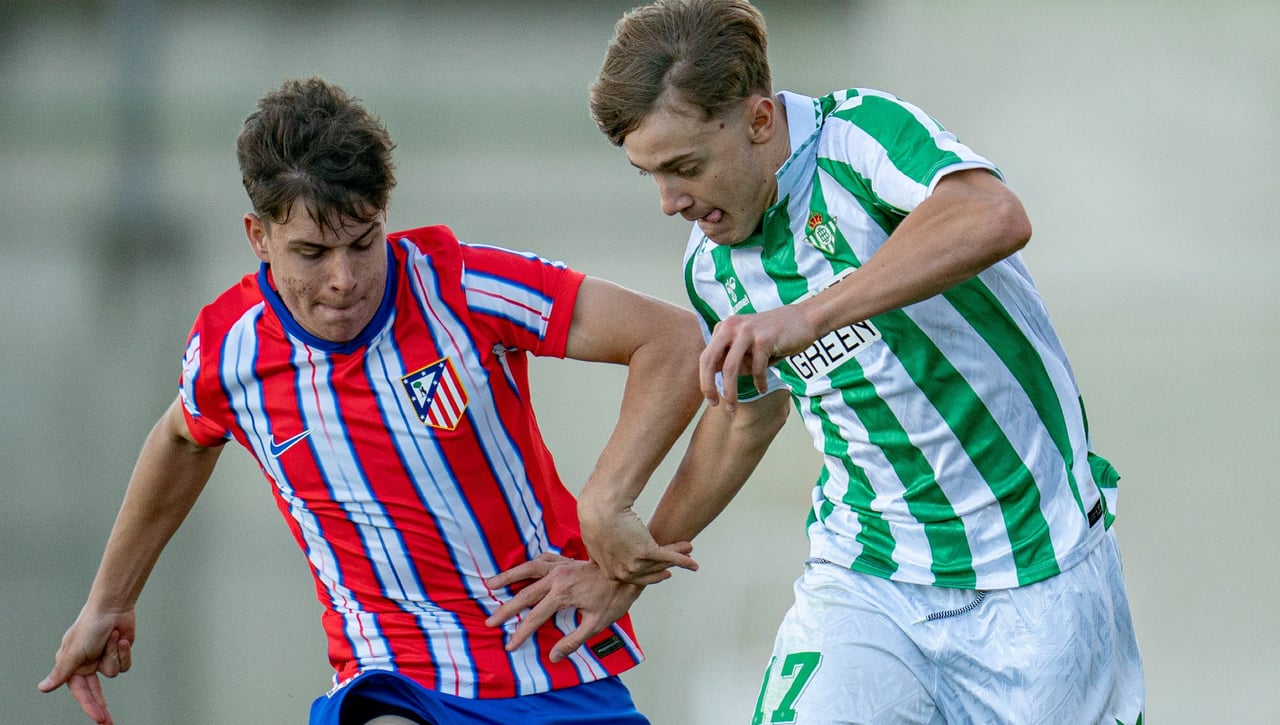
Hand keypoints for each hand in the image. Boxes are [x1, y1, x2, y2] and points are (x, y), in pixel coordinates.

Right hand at [38, 608, 135, 724]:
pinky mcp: (119, 653)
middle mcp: (88, 665)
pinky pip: (125, 663)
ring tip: (111, 638)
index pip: (82, 692)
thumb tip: (43, 688)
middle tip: (108, 723)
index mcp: (73, 666)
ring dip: (114, 654)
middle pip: (97, 692)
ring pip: (114, 672)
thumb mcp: (74, 652)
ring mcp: (104, 659)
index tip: (99, 719)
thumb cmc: (90, 626)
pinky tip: (121, 638)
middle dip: (102, 706)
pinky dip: (123, 651)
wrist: (113, 606)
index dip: (90, 706)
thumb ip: (62, 672)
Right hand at [484, 553, 643, 662]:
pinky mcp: (564, 561)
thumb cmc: (614, 598)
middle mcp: (556, 578)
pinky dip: (528, 565)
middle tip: (489, 622)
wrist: (627, 572)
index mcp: (562, 594)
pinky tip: (521, 569)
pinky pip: (541, 560)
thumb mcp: (596, 624)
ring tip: (490, 584)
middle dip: (505, 609)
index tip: (509, 645)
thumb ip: (573, 641)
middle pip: (524, 595)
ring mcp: (559, 566)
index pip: (535, 617)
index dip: (521, 633)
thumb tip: (553, 657)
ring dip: (507, 577)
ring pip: (526, 570)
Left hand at [578, 498, 696, 584]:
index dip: (649, 574)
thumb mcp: (594, 541)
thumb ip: (601, 553)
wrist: (599, 509)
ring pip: (661, 562)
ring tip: (689, 550)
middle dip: (665, 567)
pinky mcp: (646, 551)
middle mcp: (623, 573)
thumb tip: (601, 552)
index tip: (661, 572)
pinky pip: (669, 557)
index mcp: (610, 573)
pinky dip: (682, 559)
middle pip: (650, 571)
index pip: (635, 577)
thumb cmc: (594, 519)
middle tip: (673, 568)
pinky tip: (693, 563)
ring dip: (678, 556)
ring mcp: (635, 564)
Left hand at [700, 305, 817, 407]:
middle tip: (713, 403)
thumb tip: (716, 381)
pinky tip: (762, 389)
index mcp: (724, 327)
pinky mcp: (764, 339)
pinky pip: (756, 368)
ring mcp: (747, 331)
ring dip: (730, 391)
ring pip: (730, 367)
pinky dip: (758, 382)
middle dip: (708, 385)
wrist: (804, 318)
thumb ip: (733, 359)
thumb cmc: (775, 336)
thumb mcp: (748, 345)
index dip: (704, 379)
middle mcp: (731, 326)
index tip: (711, 398)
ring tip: (733, 406)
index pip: (706, 356)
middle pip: (710, 360)